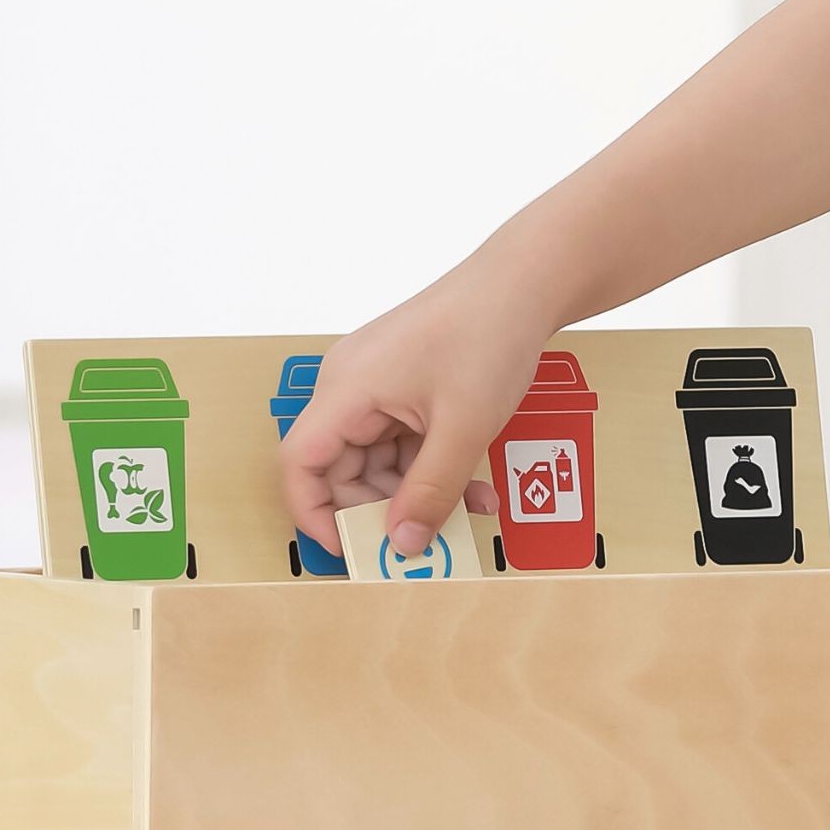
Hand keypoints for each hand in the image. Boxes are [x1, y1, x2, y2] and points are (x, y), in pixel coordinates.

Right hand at [277, 267, 550, 557]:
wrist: (528, 280)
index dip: (315, 512)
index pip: (301, 461)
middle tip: (427, 538)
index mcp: (346, 388)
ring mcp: (379, 381)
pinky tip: (475, 485)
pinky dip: (433, 463)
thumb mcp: (464, 427)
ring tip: (470, 510)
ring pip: (379, 457)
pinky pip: (404, 436)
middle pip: (343, 465)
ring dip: (419, 489)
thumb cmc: (489, 337)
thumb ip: (430, 491)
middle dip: (384, 506)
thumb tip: (402, 545)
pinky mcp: (407, 380)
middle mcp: (352, 383)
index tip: (350, 550)